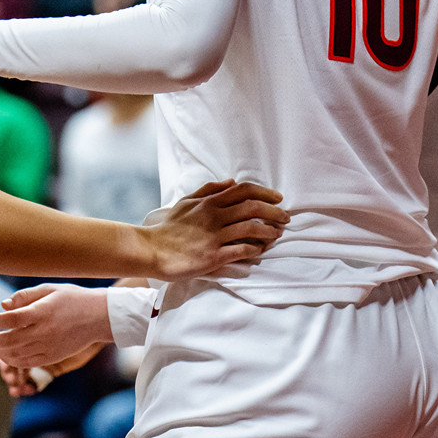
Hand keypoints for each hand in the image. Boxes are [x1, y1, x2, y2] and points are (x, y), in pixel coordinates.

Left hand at [0, 283, 113, 369]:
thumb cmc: (73, 298)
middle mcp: (43, 332)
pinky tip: (3, 355)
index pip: (9, 320)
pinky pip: (28, 363)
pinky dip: (12, 360)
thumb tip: (2, 306)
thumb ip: (25, 297)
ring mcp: (48, 347)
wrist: (100, 317)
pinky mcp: (53, 357)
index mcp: (42, 312)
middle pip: (8, 341)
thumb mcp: (49, 289)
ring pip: (15, 354)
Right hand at [141, 180, 287, 280]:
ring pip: (251, 228)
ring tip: (277, 234)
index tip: (278, 199)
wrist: (151, 249)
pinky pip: (241, 250)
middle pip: (253, 208)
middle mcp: (214, 216)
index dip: (265, 193)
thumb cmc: (169, 228)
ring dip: (269, 231)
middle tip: (286, 218)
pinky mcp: (213, 256)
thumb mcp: (186, 203)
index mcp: (209, 202)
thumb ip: (209, 191)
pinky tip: (261, 250)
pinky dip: (255, 249)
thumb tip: (230, 181)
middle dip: (274, 212)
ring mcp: (214, 236)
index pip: (244, 190)